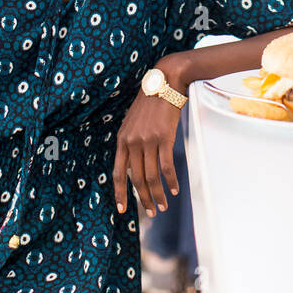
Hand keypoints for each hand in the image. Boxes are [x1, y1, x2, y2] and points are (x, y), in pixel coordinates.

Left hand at [112, 65, 185, 217]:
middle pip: (136, 179)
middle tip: (152, 212)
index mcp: (122, 139)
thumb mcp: (133, 121)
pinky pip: (166, 166)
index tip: (122, 209)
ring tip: (164, 205)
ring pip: (151, 176)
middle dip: (143, 199)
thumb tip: (135, 162)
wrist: (165, 81)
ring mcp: (147, 140)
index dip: (120, 193)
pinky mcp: (164, 137)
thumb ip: (131, 141)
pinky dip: (171, 181)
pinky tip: (175, 188)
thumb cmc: (151, 101)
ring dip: (158, 194)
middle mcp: (132, 142)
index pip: (118, 173)